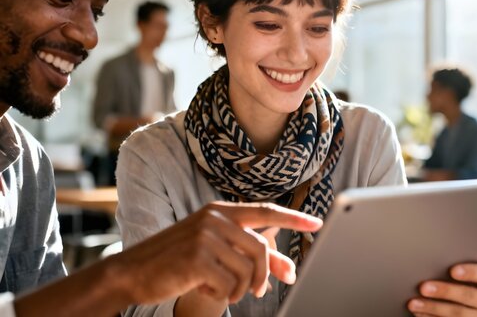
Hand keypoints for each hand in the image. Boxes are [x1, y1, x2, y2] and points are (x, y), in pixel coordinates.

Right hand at [110, 202, 321, 304]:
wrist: (131, 272)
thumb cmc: (175, 261)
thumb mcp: (213, 249)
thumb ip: (249, 254)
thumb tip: (288, 270)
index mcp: (219, 211)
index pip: (265, 212)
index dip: (293, 219)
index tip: (316, 224)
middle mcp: (214, 219)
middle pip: (260, 249)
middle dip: (265, 275)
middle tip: (260, 291)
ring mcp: (205, 237)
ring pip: (247, 270)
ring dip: (239, 289)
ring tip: (221, 289)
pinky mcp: (197, 258)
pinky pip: (230, 284)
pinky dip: (223, 295)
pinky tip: (204, 289)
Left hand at [407, 263, 476, 315]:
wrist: (471, 305)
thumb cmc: (462, 280)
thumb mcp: (465, 272)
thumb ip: (455, 267)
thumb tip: (430, 261)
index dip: (470, 272)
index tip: (453, 271)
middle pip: (469, 295)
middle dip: (445, 291)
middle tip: (423, 287)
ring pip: (458, 313)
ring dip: (433, 307)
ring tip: (414, 303)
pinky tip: (418, 313)